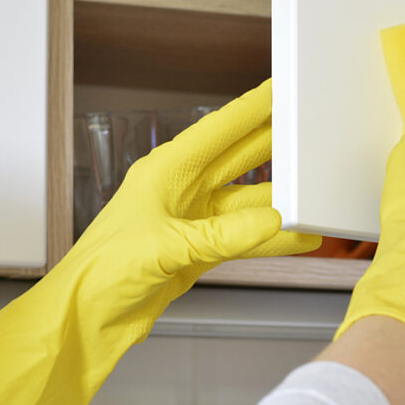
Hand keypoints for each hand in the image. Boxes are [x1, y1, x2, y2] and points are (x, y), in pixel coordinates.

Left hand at [75, 78, 320, 323]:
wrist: (89, 315)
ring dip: (281, 203)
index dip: (251, 109)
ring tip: (316, 197)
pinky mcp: (200, 249)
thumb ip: (222, 236)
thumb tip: (273, 222)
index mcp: (164, 172)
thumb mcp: (165, 248)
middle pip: (240, 158)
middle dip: (275, 142)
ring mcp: (193, 220)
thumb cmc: (103, 272)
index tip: (279, 89)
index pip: (217, 132)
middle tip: (308, 126)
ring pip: (249, 202)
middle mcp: (181, 190)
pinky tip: (299, 237)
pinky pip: (246, 237)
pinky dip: (273, 240)